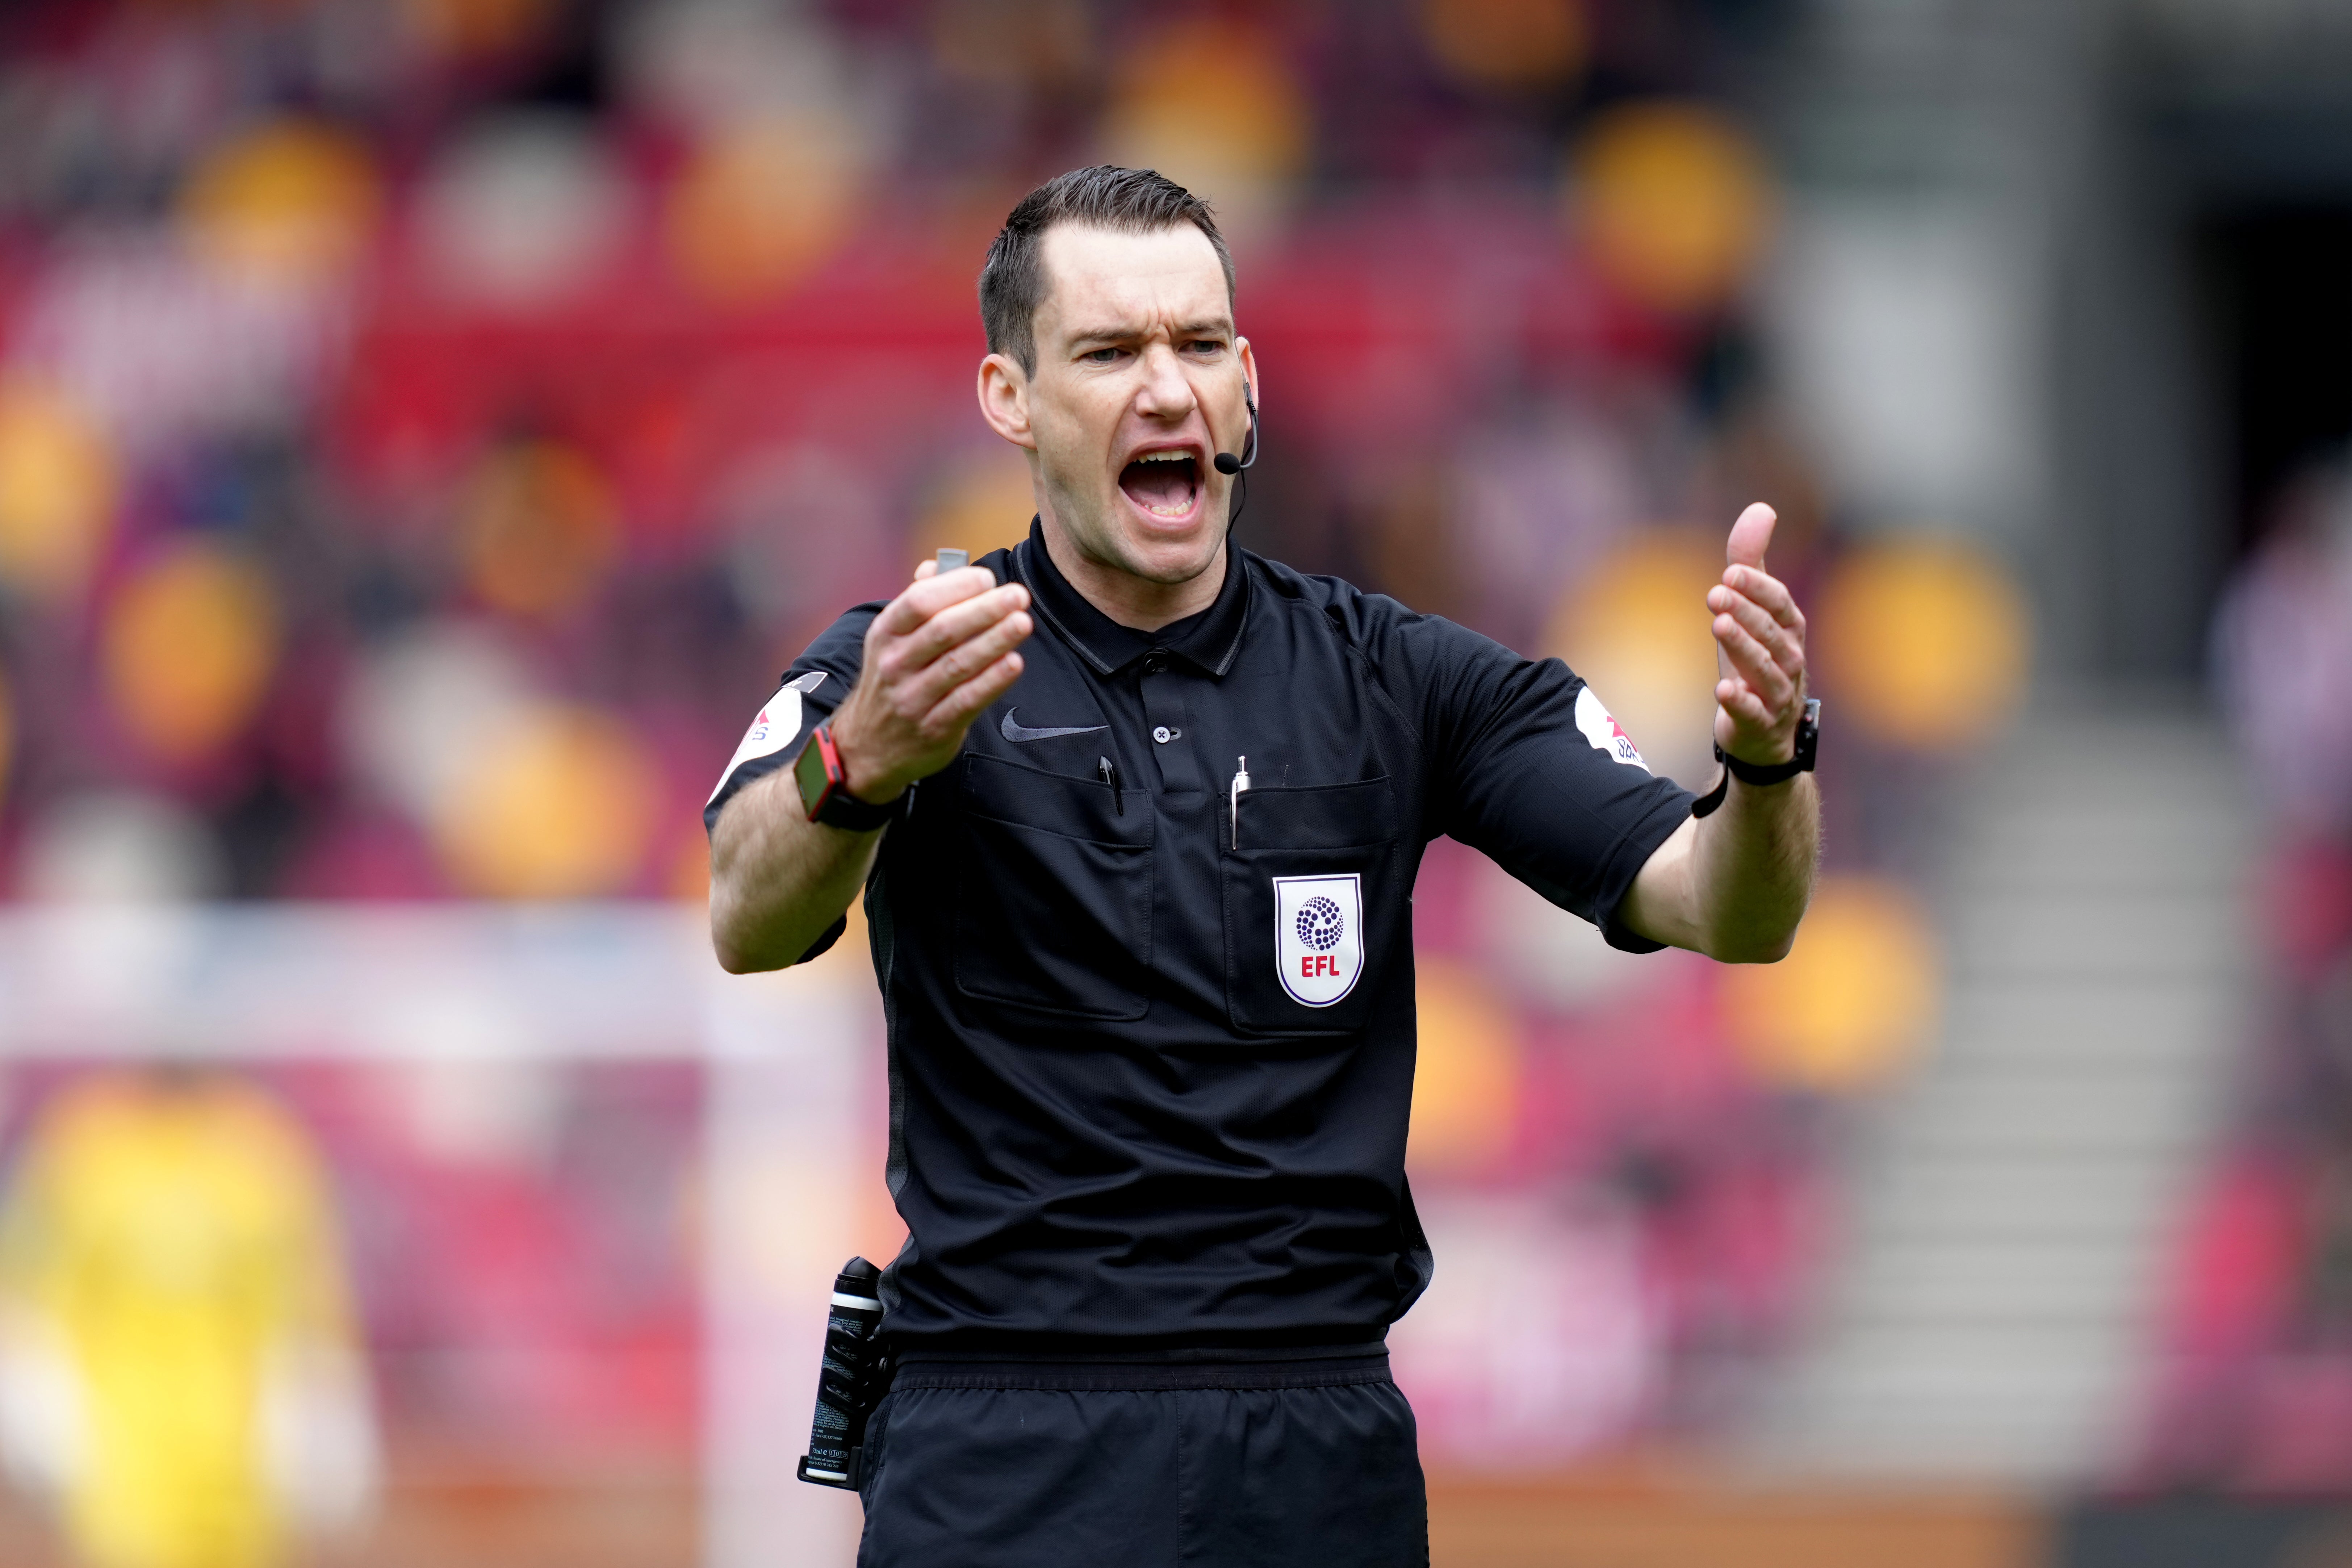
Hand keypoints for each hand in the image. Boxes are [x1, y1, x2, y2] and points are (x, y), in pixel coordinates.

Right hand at [829, 560, 1032, 801]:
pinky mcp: (933, 729)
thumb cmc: (891, 680)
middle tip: (1018, 595)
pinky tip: (1014, 663)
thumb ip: (915, 602)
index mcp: (885, 634)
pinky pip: (966, 701)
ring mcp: (912, 699)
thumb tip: (938, 565)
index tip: (988, 578)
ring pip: (957, 665)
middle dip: (984, 610)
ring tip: (1023, 622)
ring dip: (994, 641)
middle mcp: (895, 665)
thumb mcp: (890, 640)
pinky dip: (992, 681)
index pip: (918, 602)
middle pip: (942, 630)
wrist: (865, 748)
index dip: (956, 586)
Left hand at [1707, 503, 1807, 765]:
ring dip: (1742, 646)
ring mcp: (1778, 694)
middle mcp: (1790, 660)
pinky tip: (1723, 690)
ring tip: (1718, 626)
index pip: (1780, 604)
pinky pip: (1754, 712)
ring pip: (1765, 669)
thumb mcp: (1750, 612)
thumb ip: (1752, 562)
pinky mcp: (1759, 723)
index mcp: (1789, 630)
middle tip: (1716, 593)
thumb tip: (1762, 508)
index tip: (1730, 570)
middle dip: (1747, 612)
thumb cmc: (1754, 662)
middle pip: (1772, 633)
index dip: (1758, 587)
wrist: (1763, 732)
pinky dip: (1740, 701)